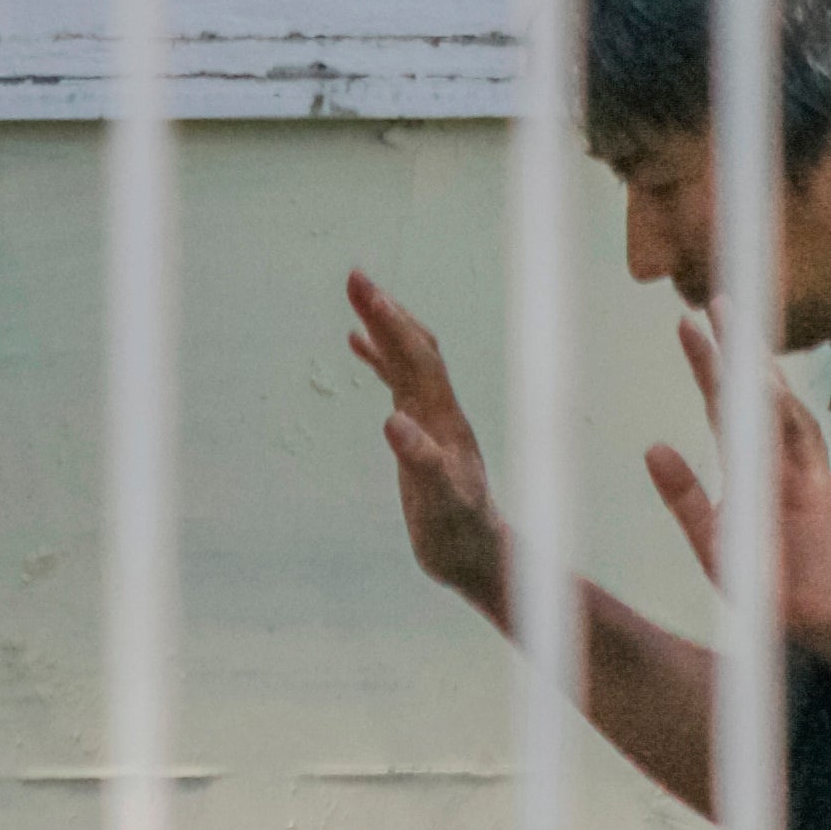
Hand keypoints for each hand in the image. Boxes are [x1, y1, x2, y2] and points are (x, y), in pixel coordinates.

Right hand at [347, 271, 511, 623]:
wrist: (476, 554)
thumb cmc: (459, 532)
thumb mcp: (438, 503)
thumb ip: (420, 462)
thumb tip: (394, 421)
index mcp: (444, 420)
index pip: (418, 358)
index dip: (392, 325)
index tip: (365, 291)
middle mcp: (441, 411)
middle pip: (415, 347)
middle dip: (386, 311)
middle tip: (354, 275)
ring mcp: (432, 418)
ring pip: (407, 359)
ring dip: (383, 325)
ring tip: (356, 292)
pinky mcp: (420, 431)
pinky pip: (398, 381)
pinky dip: (379, 358)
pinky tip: (358, 343)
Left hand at [645, 309, 830, 656]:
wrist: (811, 617)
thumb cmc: (764, 578)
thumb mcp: (709, 535)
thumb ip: (683, 494)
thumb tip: (652, 447)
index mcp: (748, 461)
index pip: (721, 401)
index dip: (705, 362)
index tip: (685, 323)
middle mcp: (775, 454)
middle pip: (751, 388)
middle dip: (734, 345)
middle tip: (715, 299)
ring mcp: (798, 466)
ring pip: (777, 404)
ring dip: (758, 366)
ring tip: (737, 327)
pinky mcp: (816, 485)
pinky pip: (799, 441)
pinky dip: (783, 411)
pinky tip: (765, 384)